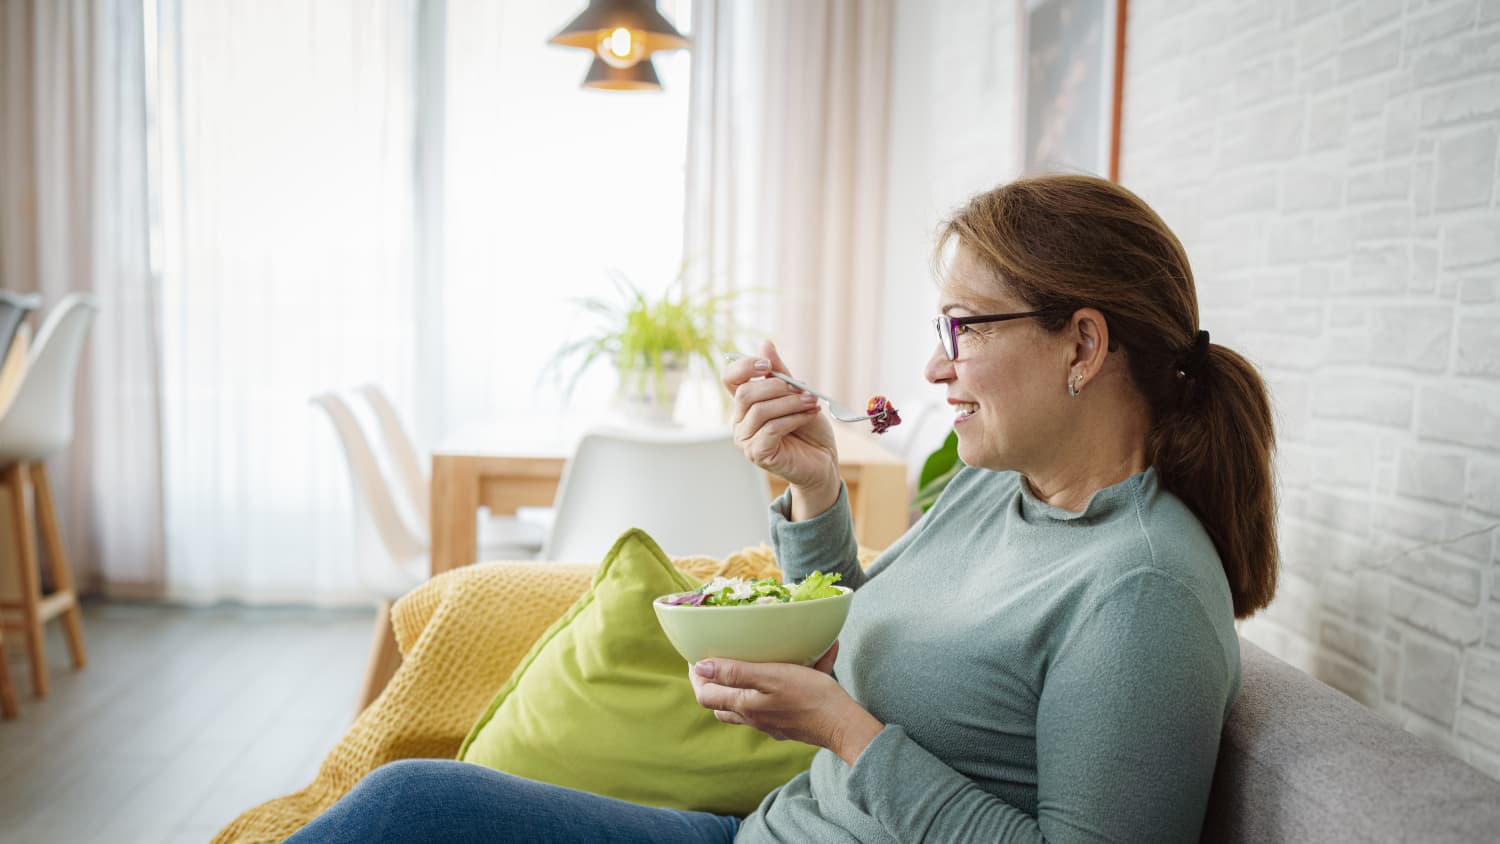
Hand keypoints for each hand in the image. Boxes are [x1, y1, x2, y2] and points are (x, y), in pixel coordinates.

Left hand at [688, 642, 883, 765]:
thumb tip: (701, 667)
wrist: (842, 723)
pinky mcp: (788, 724)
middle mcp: (754, 719)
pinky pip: (771, 707)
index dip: (697, 677)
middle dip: (713, 684)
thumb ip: (735, 672)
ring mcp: (771, 724)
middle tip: (716, 662)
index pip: (705, 696)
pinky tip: (786, 674)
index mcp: (745, 706)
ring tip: (742, 670)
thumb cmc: (809, 696)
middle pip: (721, 705)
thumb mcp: (771, 676)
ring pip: (744, 709)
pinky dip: (770, 691)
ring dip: (738, 690)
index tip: (696, 658)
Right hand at [722, 340, 839, 516]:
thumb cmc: (808, 428)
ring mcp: (745, 439)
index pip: (730, 378)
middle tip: (803, 389)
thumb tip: (765, 344)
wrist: (822, 460)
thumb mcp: (797, 395)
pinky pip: (771, 429)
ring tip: (812, 402)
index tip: (768, 365)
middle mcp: (740, 420)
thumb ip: (780, 373)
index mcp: (745, 403)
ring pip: (760, 411)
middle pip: (746, 393)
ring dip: (790, 403)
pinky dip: (793, 419)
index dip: (744, 366)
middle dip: (777, 387)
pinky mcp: (757, 454)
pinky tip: (809, 415)